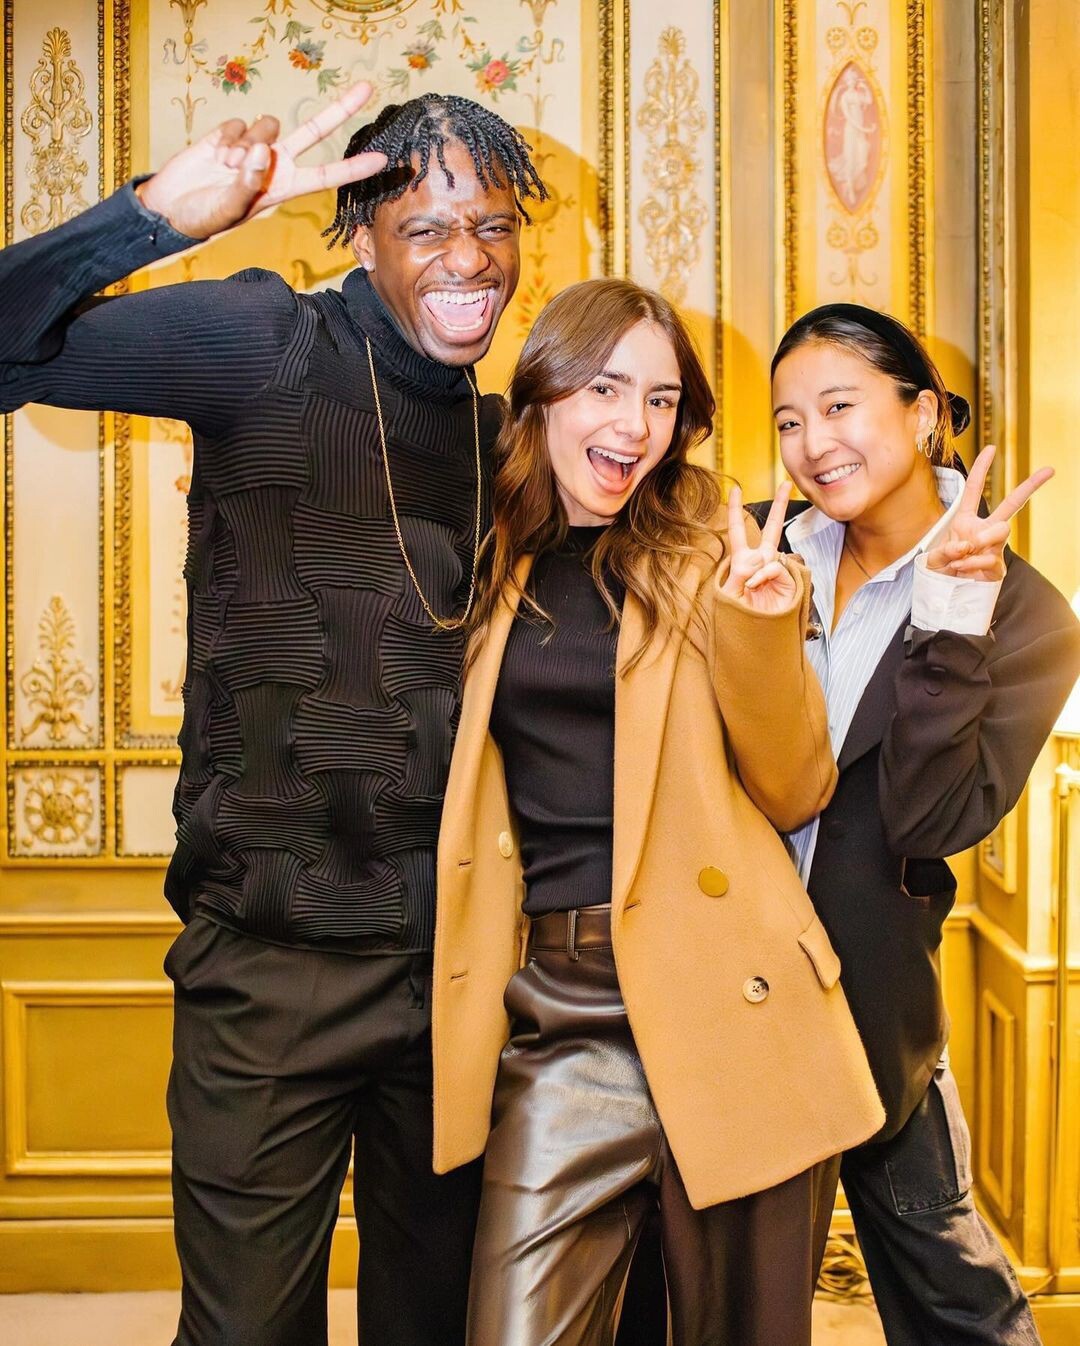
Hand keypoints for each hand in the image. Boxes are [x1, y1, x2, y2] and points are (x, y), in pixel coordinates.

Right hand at [136, 82, 386, 239]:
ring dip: (247, 145)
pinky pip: (240, 124)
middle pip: (315, 131)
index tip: (382, 160)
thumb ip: (248, 181)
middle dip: (340, 109)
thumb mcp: (229, 208)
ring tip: (227, 168)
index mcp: (284, 187)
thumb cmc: (203, 217)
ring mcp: (255, 146)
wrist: (170, 207)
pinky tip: (215, 156)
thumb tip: (263, 151)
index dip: (353, 167)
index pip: (326, 174)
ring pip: (268, 125)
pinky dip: (227, 139)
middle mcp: (276, 163)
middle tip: (368, 88)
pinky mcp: (232, 133)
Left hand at [720, 482, 797, 612]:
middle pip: (770, 527)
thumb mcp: (729, 595)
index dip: (735, 510)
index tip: (735, 490)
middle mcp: (761, 561)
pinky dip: (763, 576)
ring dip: (757, 570)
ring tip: (750, 588)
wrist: (757, 635)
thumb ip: (738, 576)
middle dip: (779, 505)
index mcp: (742, 561)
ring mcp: (776, 569)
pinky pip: (774, 567)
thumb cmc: (740, 617)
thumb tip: (755, 564)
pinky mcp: (787, 578)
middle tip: (785, 483)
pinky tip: (758, 587)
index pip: (738, 531)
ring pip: (773, 550)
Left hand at [924, 445, 1052, 581]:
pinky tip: (961, 570)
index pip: (973, 490)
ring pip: (1002, 530)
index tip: (991, 448)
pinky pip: (991, 557)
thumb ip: (946, 550)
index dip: (981, 469)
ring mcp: (993, 548)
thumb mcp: (933, 558)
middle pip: (1012, 504)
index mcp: (964, 521)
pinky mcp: (998, 566)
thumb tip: (968, 546)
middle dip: (1031, 485)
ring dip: (981, 540)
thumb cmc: (938, 572)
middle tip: (1049, 470)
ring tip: (962, 554)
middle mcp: (983, 530)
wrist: (945, 595)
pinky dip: (972, 563)